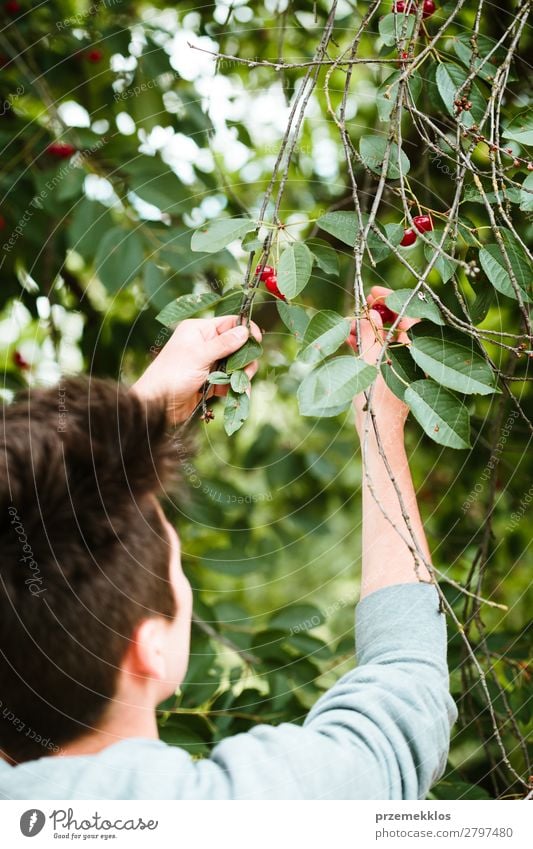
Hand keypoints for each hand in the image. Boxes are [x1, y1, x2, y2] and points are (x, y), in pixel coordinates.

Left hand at [133, 315, 261, 423]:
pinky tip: (238, 394)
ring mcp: (208, 363)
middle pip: (237, 345)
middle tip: (247, 371)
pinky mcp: (209, 381)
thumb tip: (245, 331)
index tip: (257, 341)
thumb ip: (224, 344)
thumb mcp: (199, 356)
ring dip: (241, 375)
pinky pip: (229, 381)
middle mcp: (204, 344)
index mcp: (199, 331)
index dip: (245, 330)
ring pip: (235, 365)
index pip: (229, 323)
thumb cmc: (172, 375)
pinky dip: (234, 387)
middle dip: (245, 358)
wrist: (156, 404)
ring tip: (241, 386)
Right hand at [348, 286, 418, 440]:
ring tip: (347, 326)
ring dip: (367, 330)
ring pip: (386, 340)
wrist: (378, 430)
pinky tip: (350, 340)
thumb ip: (369, 334)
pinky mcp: (391, 376)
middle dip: (375, 315)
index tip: (372, 293)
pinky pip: (381, 354)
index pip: (407, 314)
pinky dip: (367, 345)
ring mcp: (402, 367)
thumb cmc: (376, 397)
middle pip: (395, 326)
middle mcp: (412, 357)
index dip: (389, 300)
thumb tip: (371, 315)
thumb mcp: (369, 360)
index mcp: (414, 350)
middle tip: (359, 307)